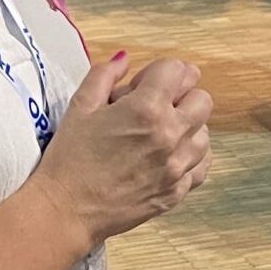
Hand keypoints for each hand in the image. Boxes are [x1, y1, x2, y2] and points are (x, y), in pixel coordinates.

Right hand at [30, 53, 211, 248]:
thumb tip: (125, 58)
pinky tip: (170, 155)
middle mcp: (170, 135)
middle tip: (156, 105)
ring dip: (188, 126)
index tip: (145, 82)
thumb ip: (105, 74)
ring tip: (160, 132)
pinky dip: (192, 157)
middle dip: (181, 95)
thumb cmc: (69, 159)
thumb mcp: (80, 106)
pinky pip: (202, 166)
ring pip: (206, 133)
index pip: (178, 70)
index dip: (160, 71)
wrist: (65, 211)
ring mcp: (177, 167)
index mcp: (147, 108)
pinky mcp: (176, 192)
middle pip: (202, 99)